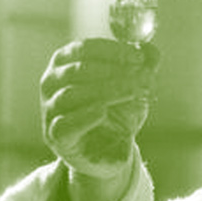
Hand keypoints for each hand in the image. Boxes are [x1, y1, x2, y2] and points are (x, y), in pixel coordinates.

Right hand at [40, 38, 157, 179]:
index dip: (112, 51)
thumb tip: (151, 50)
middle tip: (142, 77)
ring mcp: (50, 109)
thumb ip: (143, 68)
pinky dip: (84, 116)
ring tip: (133, 92)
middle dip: (113, 71)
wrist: (111, 151)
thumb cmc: (117, 113)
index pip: (83, 49)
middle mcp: (52, 83)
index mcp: (67, 63)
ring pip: (70, 95)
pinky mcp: (55, 136)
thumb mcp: (134, 89)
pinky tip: (103, 112)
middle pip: (77, 70)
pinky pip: (65, 124)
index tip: (139, 57)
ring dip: (106, 91)